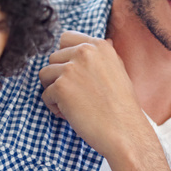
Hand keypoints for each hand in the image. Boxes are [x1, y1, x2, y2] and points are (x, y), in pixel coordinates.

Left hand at [39, 31, 151, 160]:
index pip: (66, 38)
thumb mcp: (118, 71)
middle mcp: (84, 52)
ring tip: (70, 105)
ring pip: (45, 74)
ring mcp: (71, 68)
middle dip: (59, 76)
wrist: (125, 131)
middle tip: (74, 95)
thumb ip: (103, 57)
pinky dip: (54, 107)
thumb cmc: (122, 107)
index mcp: (99, 46)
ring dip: (53, 90)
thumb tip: (104, 40)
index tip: (72, 73)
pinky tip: (69, 115)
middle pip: (53, 57)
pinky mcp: (61, 87)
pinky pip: (45, 94)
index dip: (65, 56)